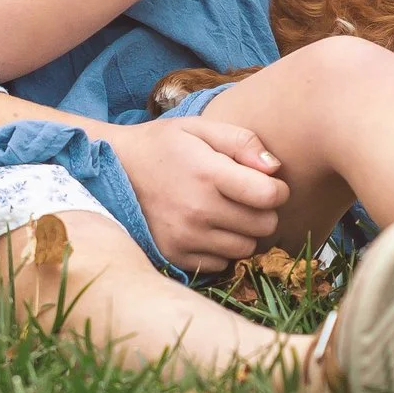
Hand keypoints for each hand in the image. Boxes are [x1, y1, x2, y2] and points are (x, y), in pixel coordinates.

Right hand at [110, 113, 288, 273]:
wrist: (115, 170)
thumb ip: (243, 142)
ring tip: (227, 211)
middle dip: (264, 211)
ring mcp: (185, 237)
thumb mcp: (201, 128)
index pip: (269, 196)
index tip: (269, 183)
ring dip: (245, 232)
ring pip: (246, 249)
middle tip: (247, 197)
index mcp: (208, 174)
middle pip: (263, 226)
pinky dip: (222, 249)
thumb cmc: (166, 146)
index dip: (278, 190)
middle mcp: (197, 210)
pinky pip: (221, 264)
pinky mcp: (175, 256)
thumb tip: (275, 169)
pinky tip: (209, 228)